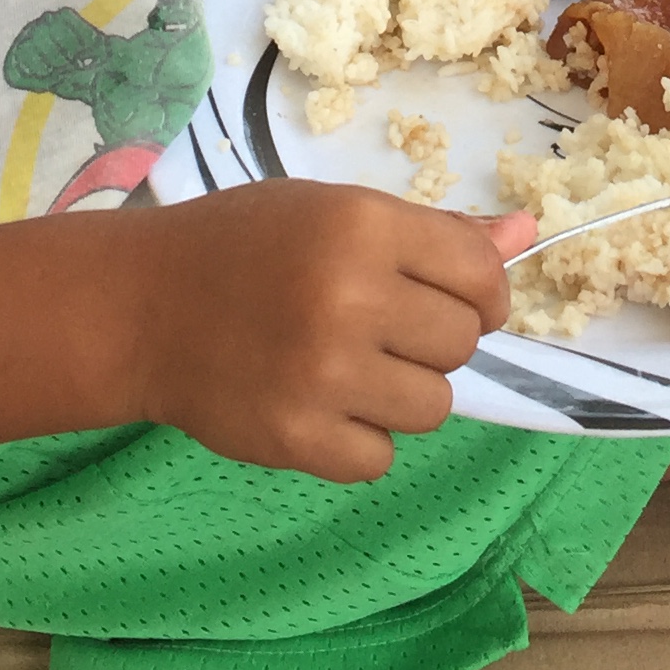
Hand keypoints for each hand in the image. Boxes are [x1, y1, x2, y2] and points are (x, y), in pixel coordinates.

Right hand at [121, 187, 532, 480]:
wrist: (142, 305)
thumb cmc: (245, 244)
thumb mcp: (335, 211)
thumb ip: (433, 232)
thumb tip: (527, 233)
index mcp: (363, 227)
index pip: (482, 273)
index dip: (482, 290)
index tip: (453, 298)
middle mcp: (350, 298)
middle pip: (461, 342)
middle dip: (432, 340)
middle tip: (379, 328)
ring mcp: (324, 375)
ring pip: (434, 406)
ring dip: (402, 393)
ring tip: (347, 366)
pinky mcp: (298, 439)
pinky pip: (380, 458)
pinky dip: (359, 440)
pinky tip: (318, 404)